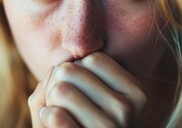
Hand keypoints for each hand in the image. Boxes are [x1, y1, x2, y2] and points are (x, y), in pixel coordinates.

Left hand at [28, 52, 146, 126]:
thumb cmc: (87, 124)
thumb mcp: (95, 97)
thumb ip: (77, 73)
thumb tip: (59, 67)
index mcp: (135, 92)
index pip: (93, 58)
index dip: (76, 69)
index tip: (77, 88)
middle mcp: (127, 109)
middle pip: (71, 70)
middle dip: (58, 82)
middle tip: (62, 101)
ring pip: (60, 89)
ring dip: (50, 99)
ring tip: (59, 112)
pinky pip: (56, 115)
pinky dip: (46, 114)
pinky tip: (52, 121)